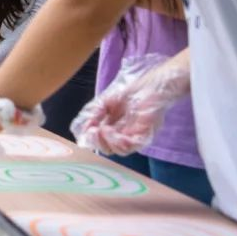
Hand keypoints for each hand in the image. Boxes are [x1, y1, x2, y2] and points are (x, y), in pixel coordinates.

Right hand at [71, 54, 189, 155]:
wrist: (153, 84)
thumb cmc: (132, 91)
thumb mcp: (106, 101)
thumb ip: (94, 114)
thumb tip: (84, 129)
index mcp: (113, 126)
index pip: (101, 141)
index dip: (92, 139)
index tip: (87, 130)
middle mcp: (124, 134)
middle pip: (109, 149)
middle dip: (99, 142)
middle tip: (95, 131)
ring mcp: (135, 135)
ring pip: (120, 151)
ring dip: (109, 142)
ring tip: (105, 129)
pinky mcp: (146, 134)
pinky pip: (133, 147)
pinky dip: (122, 143)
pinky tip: (116, 133)